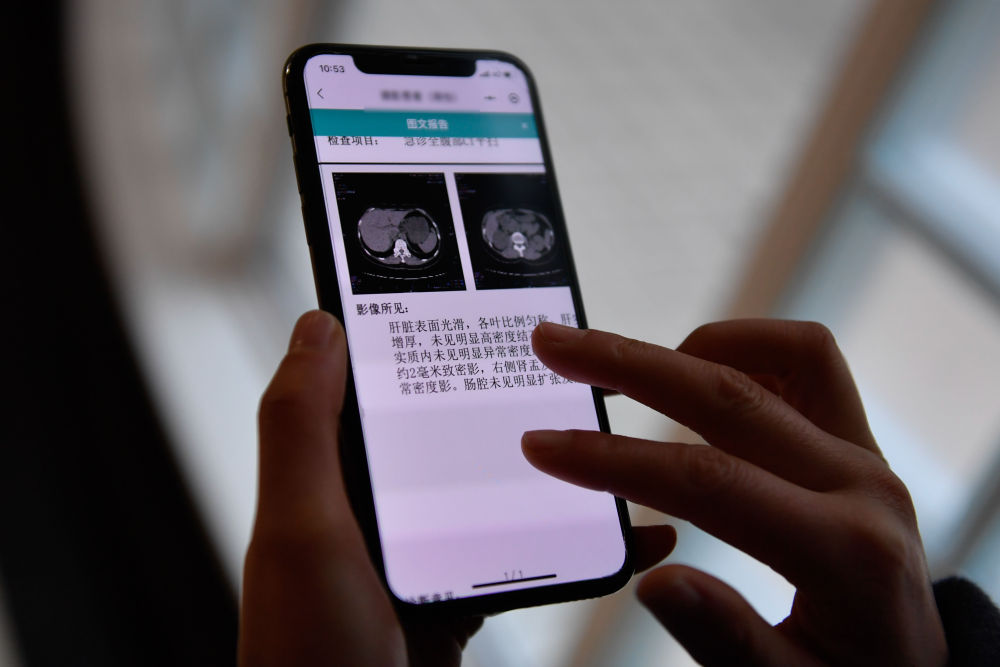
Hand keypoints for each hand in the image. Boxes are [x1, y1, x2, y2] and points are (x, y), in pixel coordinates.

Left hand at [239, 311, 676, 665]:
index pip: (378, 381)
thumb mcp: (304, 529)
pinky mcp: (459, 597)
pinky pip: (523, 555)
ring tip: (611, 434)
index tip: (482, 292)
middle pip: (448, 428)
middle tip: (574, 361)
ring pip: (496, 488)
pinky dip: (574, 542)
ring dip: (552, 464)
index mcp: (334, 475)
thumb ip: (302, 426)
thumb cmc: (310, 653)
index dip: (421, 332)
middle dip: (507, 393)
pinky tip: (626, 533)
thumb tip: (320, 322)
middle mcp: (375, 506)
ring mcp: (422, 553)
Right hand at [522, 320, 946, 665]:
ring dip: (694, 346)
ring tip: (628, 366)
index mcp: (844, 553)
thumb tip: (656, 579)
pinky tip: (697, 371)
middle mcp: (861, 485)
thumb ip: (728, 637)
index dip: (614, 459)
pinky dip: (748, 349)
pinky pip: (810, 363)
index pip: (708, 482)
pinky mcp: (860, 441)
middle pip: (731, 394)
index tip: (542, 444)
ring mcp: (866, 454)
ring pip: (784, 354)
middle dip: (630, 363)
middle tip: (556, 345)